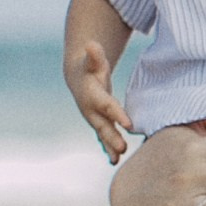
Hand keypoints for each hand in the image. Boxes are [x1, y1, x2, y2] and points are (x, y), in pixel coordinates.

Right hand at [66, 38, 131, 159]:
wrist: (78, 78)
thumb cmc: (90, 66)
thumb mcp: (93, 59)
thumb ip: (94, 55)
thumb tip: (91, 44)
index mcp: (92, 94)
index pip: (106, 105)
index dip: (116, 113)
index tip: (128, 123)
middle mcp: (91, 110)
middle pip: (103, 125)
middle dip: (112, 137)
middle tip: (122, 147)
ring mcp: (94, 118)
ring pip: (103, 134)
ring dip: (110, 147)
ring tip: (118, 158)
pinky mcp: (99, 123)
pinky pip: (104, 138)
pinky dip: (109, 149)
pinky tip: (115, 161)